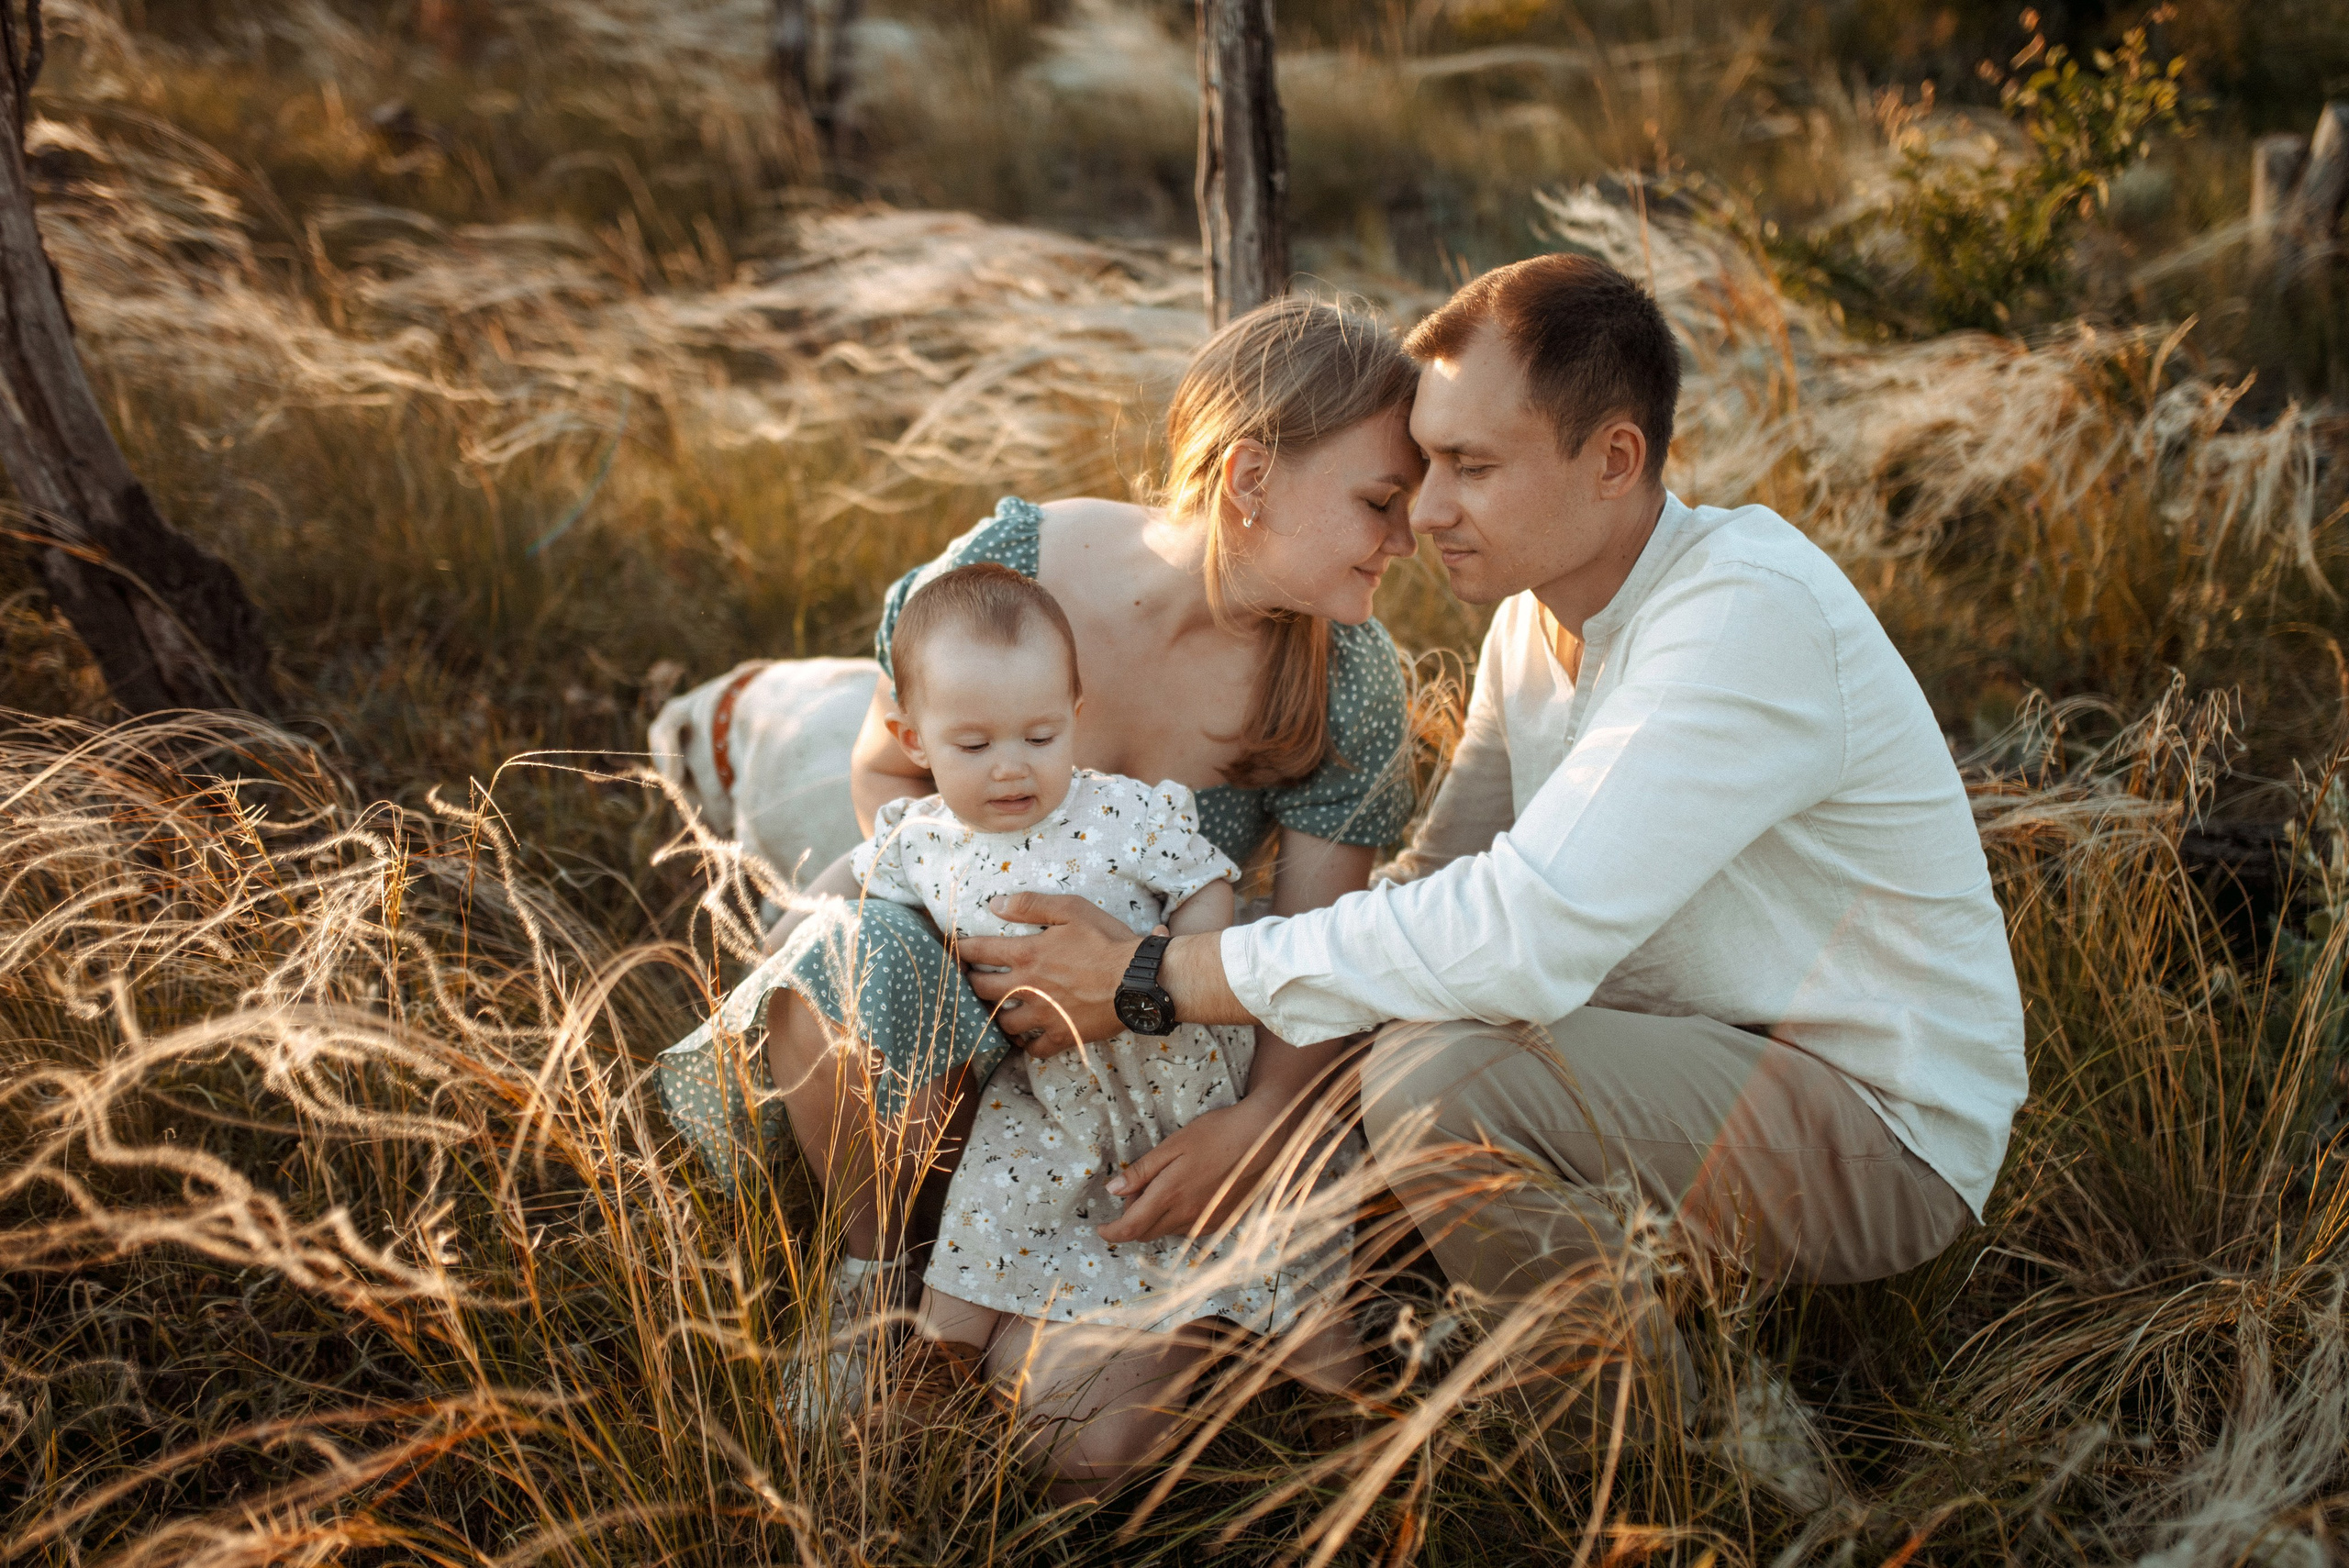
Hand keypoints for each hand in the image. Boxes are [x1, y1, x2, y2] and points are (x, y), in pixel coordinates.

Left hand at [959, 894, 1141, 1055]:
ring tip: (997, 1011)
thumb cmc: (1107, 942)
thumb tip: (995, 903)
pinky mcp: (1061, 1035)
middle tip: (971, 981)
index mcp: (1027, 954)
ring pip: (1003, 1023)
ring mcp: (1043, 1015)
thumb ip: (1031, 905)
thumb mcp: (1072, 910)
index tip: (953, 950)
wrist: (1138, 980)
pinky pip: (1034, 1049)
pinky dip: (1027, 1046)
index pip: (980, 951)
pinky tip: (1027, 1039)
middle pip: (983, 990)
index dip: (961, 950)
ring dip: (997, 1016)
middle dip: (972, 984)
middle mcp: (1027, 987)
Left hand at [1096, 1096, 1283, 1244]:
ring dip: (1156, 1219)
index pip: (1131, 1228)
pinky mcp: (1221, 1222)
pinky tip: (1187, 1195)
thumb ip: (1141, 1172)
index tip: (1102, 1228)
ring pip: (1167, 1232)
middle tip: (1137, 1192)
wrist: (1263, 1137)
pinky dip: (1177, 1219)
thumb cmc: (1216, 1134)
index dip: (1112, 1232)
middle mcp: (1186, 1216)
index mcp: (1169, 1195)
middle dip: (1133, 1220)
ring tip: (1164, 1188)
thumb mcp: (1172, 1145)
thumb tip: (1113, 1191)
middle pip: (1146, 1233)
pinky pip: (1188, 1230)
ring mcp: (1206, 1222)